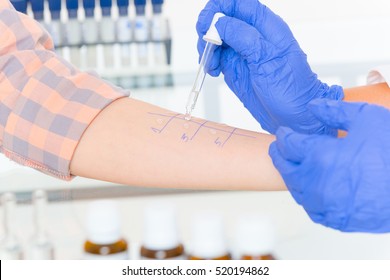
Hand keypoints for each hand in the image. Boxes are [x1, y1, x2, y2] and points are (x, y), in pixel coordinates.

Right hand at [196, 0, 342, 133]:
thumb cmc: (292, 90)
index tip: (205, 24)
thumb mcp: (268, 60)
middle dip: (208, 30)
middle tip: (206, 47)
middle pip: (222, 19)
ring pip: (216, 38)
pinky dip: (209, 62)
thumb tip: (219, 24)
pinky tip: (214, 71)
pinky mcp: (236, 67)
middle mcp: (253, 36)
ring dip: (207, 48)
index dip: (218, 8)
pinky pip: (216, 56)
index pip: (238, 3)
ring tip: (212, 64)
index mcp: (266, 26)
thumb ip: (244, 37)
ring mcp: (243, 52)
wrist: (295, 117)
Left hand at [269, 99, 389, 232]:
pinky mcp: (335, 219)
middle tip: (279, 148)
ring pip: (295, 188)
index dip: (284, 136)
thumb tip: (313, 106)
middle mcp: (316, 181)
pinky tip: (310, 188)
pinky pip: (311, 208)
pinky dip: (306, 196)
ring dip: (291, 174)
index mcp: (320, 155)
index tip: (284, 133)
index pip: (288, 144)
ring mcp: (324, 203)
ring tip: (293, 165)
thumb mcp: (367, 118)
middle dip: (280, 155)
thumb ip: (334, 110)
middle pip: (285, 167)